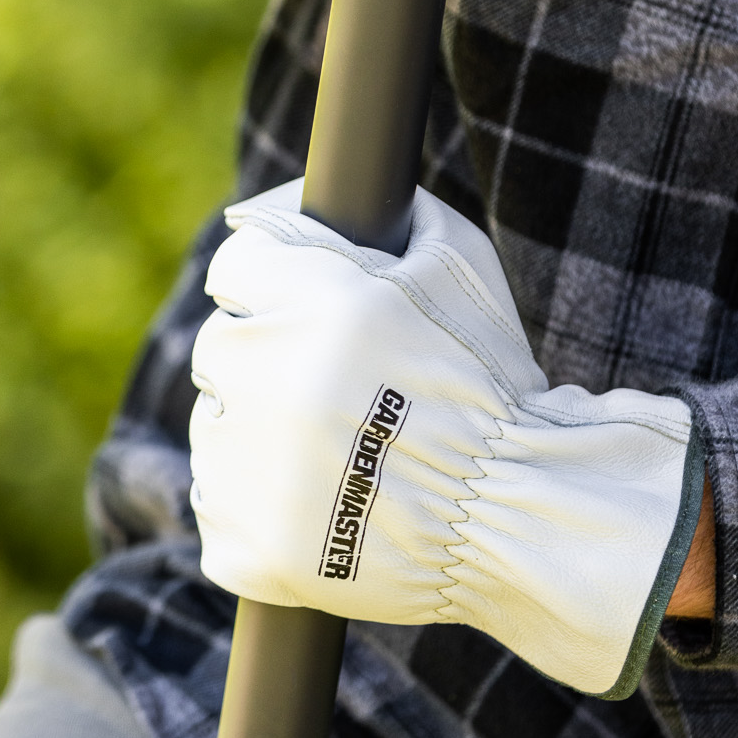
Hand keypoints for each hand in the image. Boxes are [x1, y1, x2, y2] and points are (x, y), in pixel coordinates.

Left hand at [188, 181, 705, 697]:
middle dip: (261, 351)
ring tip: (324, 443)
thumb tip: (338, 189)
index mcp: (322, 302)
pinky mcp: (253, 547)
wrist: (525, 516)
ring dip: (252, 425)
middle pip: (218, 344)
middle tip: (317, 377)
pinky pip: (216, 505)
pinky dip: (250, 503)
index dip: (266, 276)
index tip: (286, 297)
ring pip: (212, 425)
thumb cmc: (492, 382)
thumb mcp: (459, 266)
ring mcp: (254, 470)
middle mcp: (275, 378)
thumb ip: (396, 217)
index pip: (236, 263)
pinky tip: (309, 497)